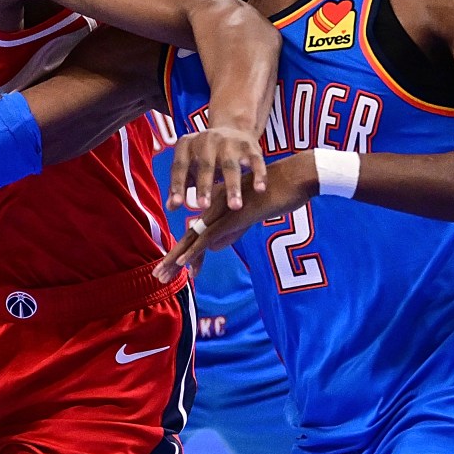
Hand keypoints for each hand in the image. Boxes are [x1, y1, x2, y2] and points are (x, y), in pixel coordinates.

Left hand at [158, 153, 313, 280]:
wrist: (295, 178)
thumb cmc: (278, 194)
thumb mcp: (250, 215)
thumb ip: (232, 231)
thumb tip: (214, 248)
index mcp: (218, 206)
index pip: (198, 233)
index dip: (185, 253)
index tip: (175, 269)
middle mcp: (215, 208)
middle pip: (189, 236)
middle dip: (173, 258)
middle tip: (159, 275)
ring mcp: (222, 211)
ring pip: (193, 238)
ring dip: (176, 259)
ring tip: (163, 275)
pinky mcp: (231, 216)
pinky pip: (208, 235)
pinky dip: (193, 250)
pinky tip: (182, 262)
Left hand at [168, 120, 267, 212]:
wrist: (231, 130)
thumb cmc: (204, 157)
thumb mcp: (189, 167)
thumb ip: (180, 186)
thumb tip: (170, 207)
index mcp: (187, 144)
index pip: (180, 166)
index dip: (178, 185)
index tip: (178, 204)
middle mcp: (208, 139)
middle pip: (206, 165)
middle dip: (205, 186)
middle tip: (204, 206)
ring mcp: (230, 141)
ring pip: (231, 166)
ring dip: (232, 186)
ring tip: (235, 207)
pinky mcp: (250, 146)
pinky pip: (255, 161)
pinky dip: (258, 175)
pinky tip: (259, 190)